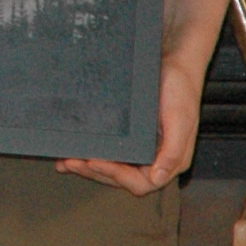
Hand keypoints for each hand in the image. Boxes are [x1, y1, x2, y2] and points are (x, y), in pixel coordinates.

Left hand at [57, 51, 200, 194]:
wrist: (175, 63)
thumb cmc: (181, 90)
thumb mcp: (180, 119)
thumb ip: (173, 152)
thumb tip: (158, 178)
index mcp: (169, 161)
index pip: (140, 182)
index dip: (115, 176)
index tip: (93, 162)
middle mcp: (154, 159)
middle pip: (120, 178)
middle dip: (94, 172)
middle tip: (70, 162)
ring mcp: (140, 149)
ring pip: (112, 167)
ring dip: (88, 168)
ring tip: (64, 162)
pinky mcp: (129, 136)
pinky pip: (109, 151)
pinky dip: (90, 154)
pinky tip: (71, 153)